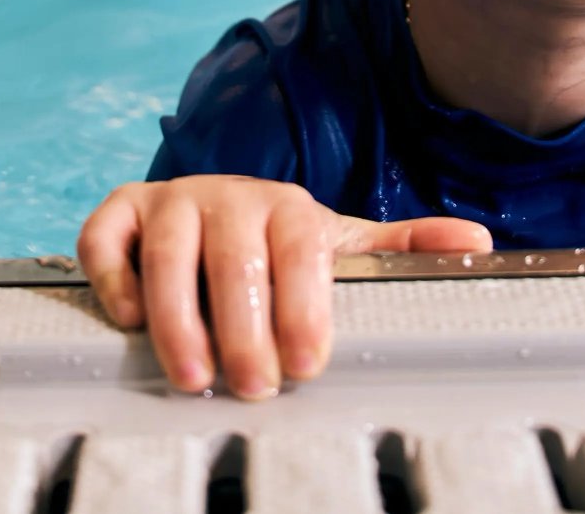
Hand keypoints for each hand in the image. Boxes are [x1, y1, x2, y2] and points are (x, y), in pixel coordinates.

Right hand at [77, 176, 491, 398]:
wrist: (213, 211)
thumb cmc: (279, 247)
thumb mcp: (341, 248)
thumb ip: (402, 251)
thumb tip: (479, 243)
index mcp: (288, 207)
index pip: (299, 252)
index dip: (303, 307)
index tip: (308, 363)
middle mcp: (228, 196)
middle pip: (234, 258)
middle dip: (243, 328)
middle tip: (251, 387)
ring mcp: (171, 202)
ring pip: (169, 252)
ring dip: (179, 317)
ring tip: (193, 374)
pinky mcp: (121, 213)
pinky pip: (105, 237)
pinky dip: (115, 276)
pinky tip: (131, 319)